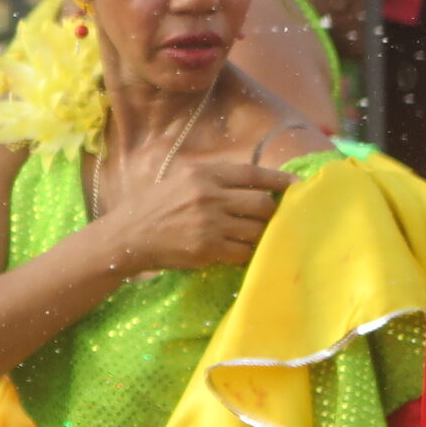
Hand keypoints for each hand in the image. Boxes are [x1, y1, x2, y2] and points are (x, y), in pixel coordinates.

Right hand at [110, 157, 292, 271]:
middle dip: (272, 212)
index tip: (299, 185)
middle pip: (262, 204)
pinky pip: (243, 252)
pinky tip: (240, 251)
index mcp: (202, 174)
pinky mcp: (206, 249)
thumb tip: (255, 183)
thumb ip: (214, 179)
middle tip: (271, 218)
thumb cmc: (154, 207)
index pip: (253, 174)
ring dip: (260, 234)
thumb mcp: (180, 180)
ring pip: (256, 229)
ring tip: (256, 235)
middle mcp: (208, 196)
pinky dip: (246, 252)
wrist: (126, 237)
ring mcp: (208, 224)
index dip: (281, 180)